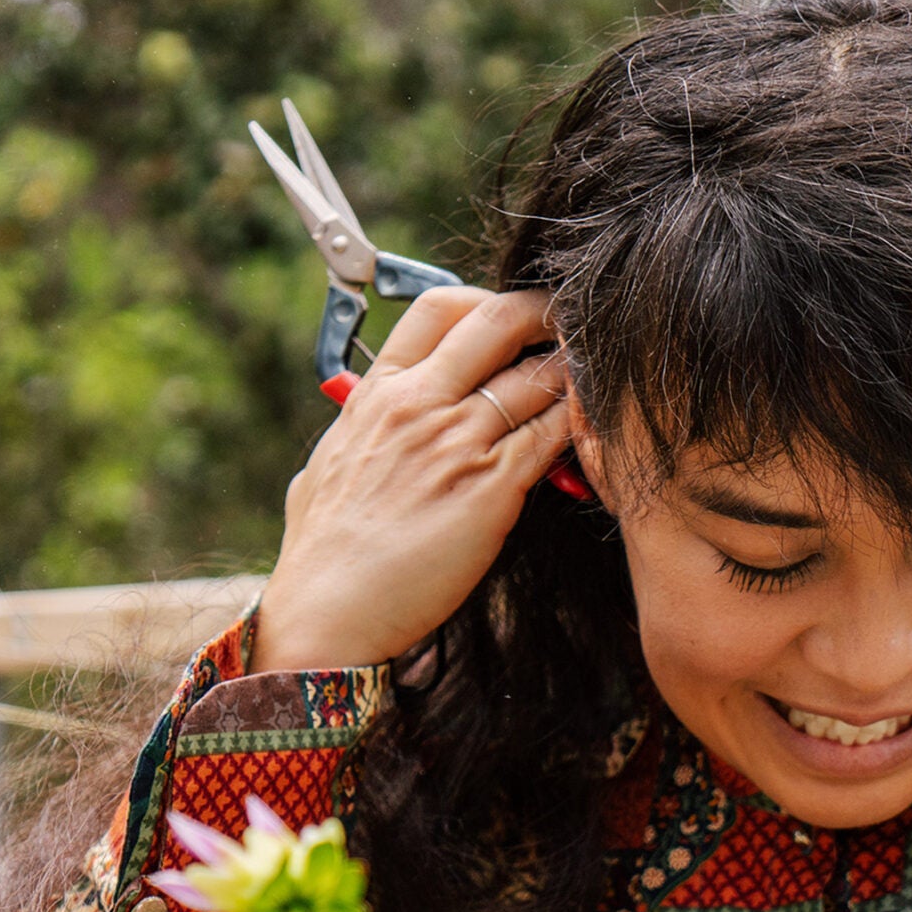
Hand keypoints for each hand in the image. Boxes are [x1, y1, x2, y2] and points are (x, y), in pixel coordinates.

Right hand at [252, 287, 573, 672]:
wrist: (329, 610)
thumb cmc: (322, 550)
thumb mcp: (326, 465)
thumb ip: (356, 428)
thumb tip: (361, 416)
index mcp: (378, 393)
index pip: (438, 307)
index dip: (484, 301)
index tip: (505, 322)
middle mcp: (419, 405)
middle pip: (499, 322)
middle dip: (544, 315)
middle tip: (568, 330)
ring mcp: (458, 443)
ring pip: (539, 376)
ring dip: (571, 373)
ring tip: (586, 383)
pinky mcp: (492, 489)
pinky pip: (553, 435)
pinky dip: (577, 425)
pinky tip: (588, 432)